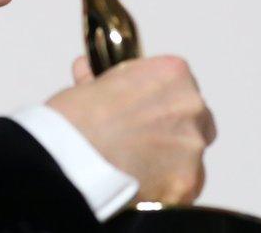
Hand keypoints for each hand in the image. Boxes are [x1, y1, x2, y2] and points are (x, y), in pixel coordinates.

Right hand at [48, 56, 216, 203]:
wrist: (66, 159)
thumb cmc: (71, 120)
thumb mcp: (85, 87)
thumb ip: (101, 81)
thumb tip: (90, 73)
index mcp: (171, 75)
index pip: (179, 82)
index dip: (157, 97)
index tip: (141, 107)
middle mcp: (190, 109)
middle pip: (195, 119)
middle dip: (171, 129)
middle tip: (138, 139)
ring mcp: (191, 150)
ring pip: (190, 156)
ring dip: (168, 160)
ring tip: (132, 167)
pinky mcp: (186, 185)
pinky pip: (184, 187)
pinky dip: (165, 187)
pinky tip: (138, 185)